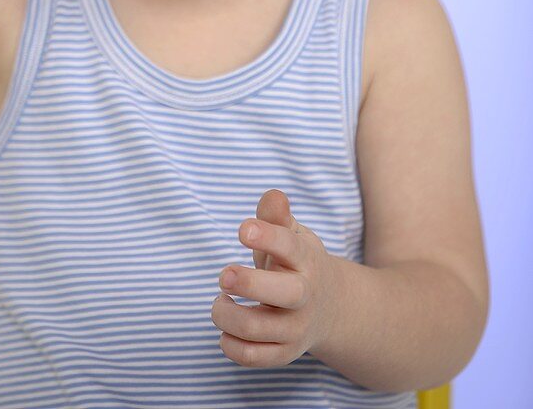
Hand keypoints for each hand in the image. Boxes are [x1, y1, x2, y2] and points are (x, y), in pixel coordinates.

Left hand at [211, 188, 339, 367]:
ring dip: (227, 315)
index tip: (242, 230)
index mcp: (306, 260)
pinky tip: (225, 328)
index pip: (289, 246)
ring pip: (257, 329)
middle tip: (224, 274)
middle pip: (284, 293)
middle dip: (249, 284)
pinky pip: (253, 356)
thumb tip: (273, 196)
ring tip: (221, 301)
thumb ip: (278, 216)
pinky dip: (230, 344)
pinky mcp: (284, 353)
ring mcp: (296, 328)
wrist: (331, 307)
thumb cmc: (298, 262)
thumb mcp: (293, 234)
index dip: (266, 236)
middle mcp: (305, 296)